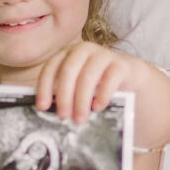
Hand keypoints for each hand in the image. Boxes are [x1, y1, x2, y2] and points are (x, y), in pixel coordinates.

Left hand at [32, 42, 153, 126]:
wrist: (127, 76)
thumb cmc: (95, 83)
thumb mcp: (76, 86)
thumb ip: (62, 93)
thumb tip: (46, 113)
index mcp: (67, 54)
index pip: (51, 68)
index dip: (45, 87)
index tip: (43, 107)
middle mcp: (84, 50)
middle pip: (68, 70)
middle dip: (64, 95)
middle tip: (63, 116)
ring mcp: (103, 55)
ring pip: (88, 75)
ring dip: (81, 100)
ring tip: (80, 119)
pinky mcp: (121, 64)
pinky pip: (110, 78)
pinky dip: (102, 94)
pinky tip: (98, 107)